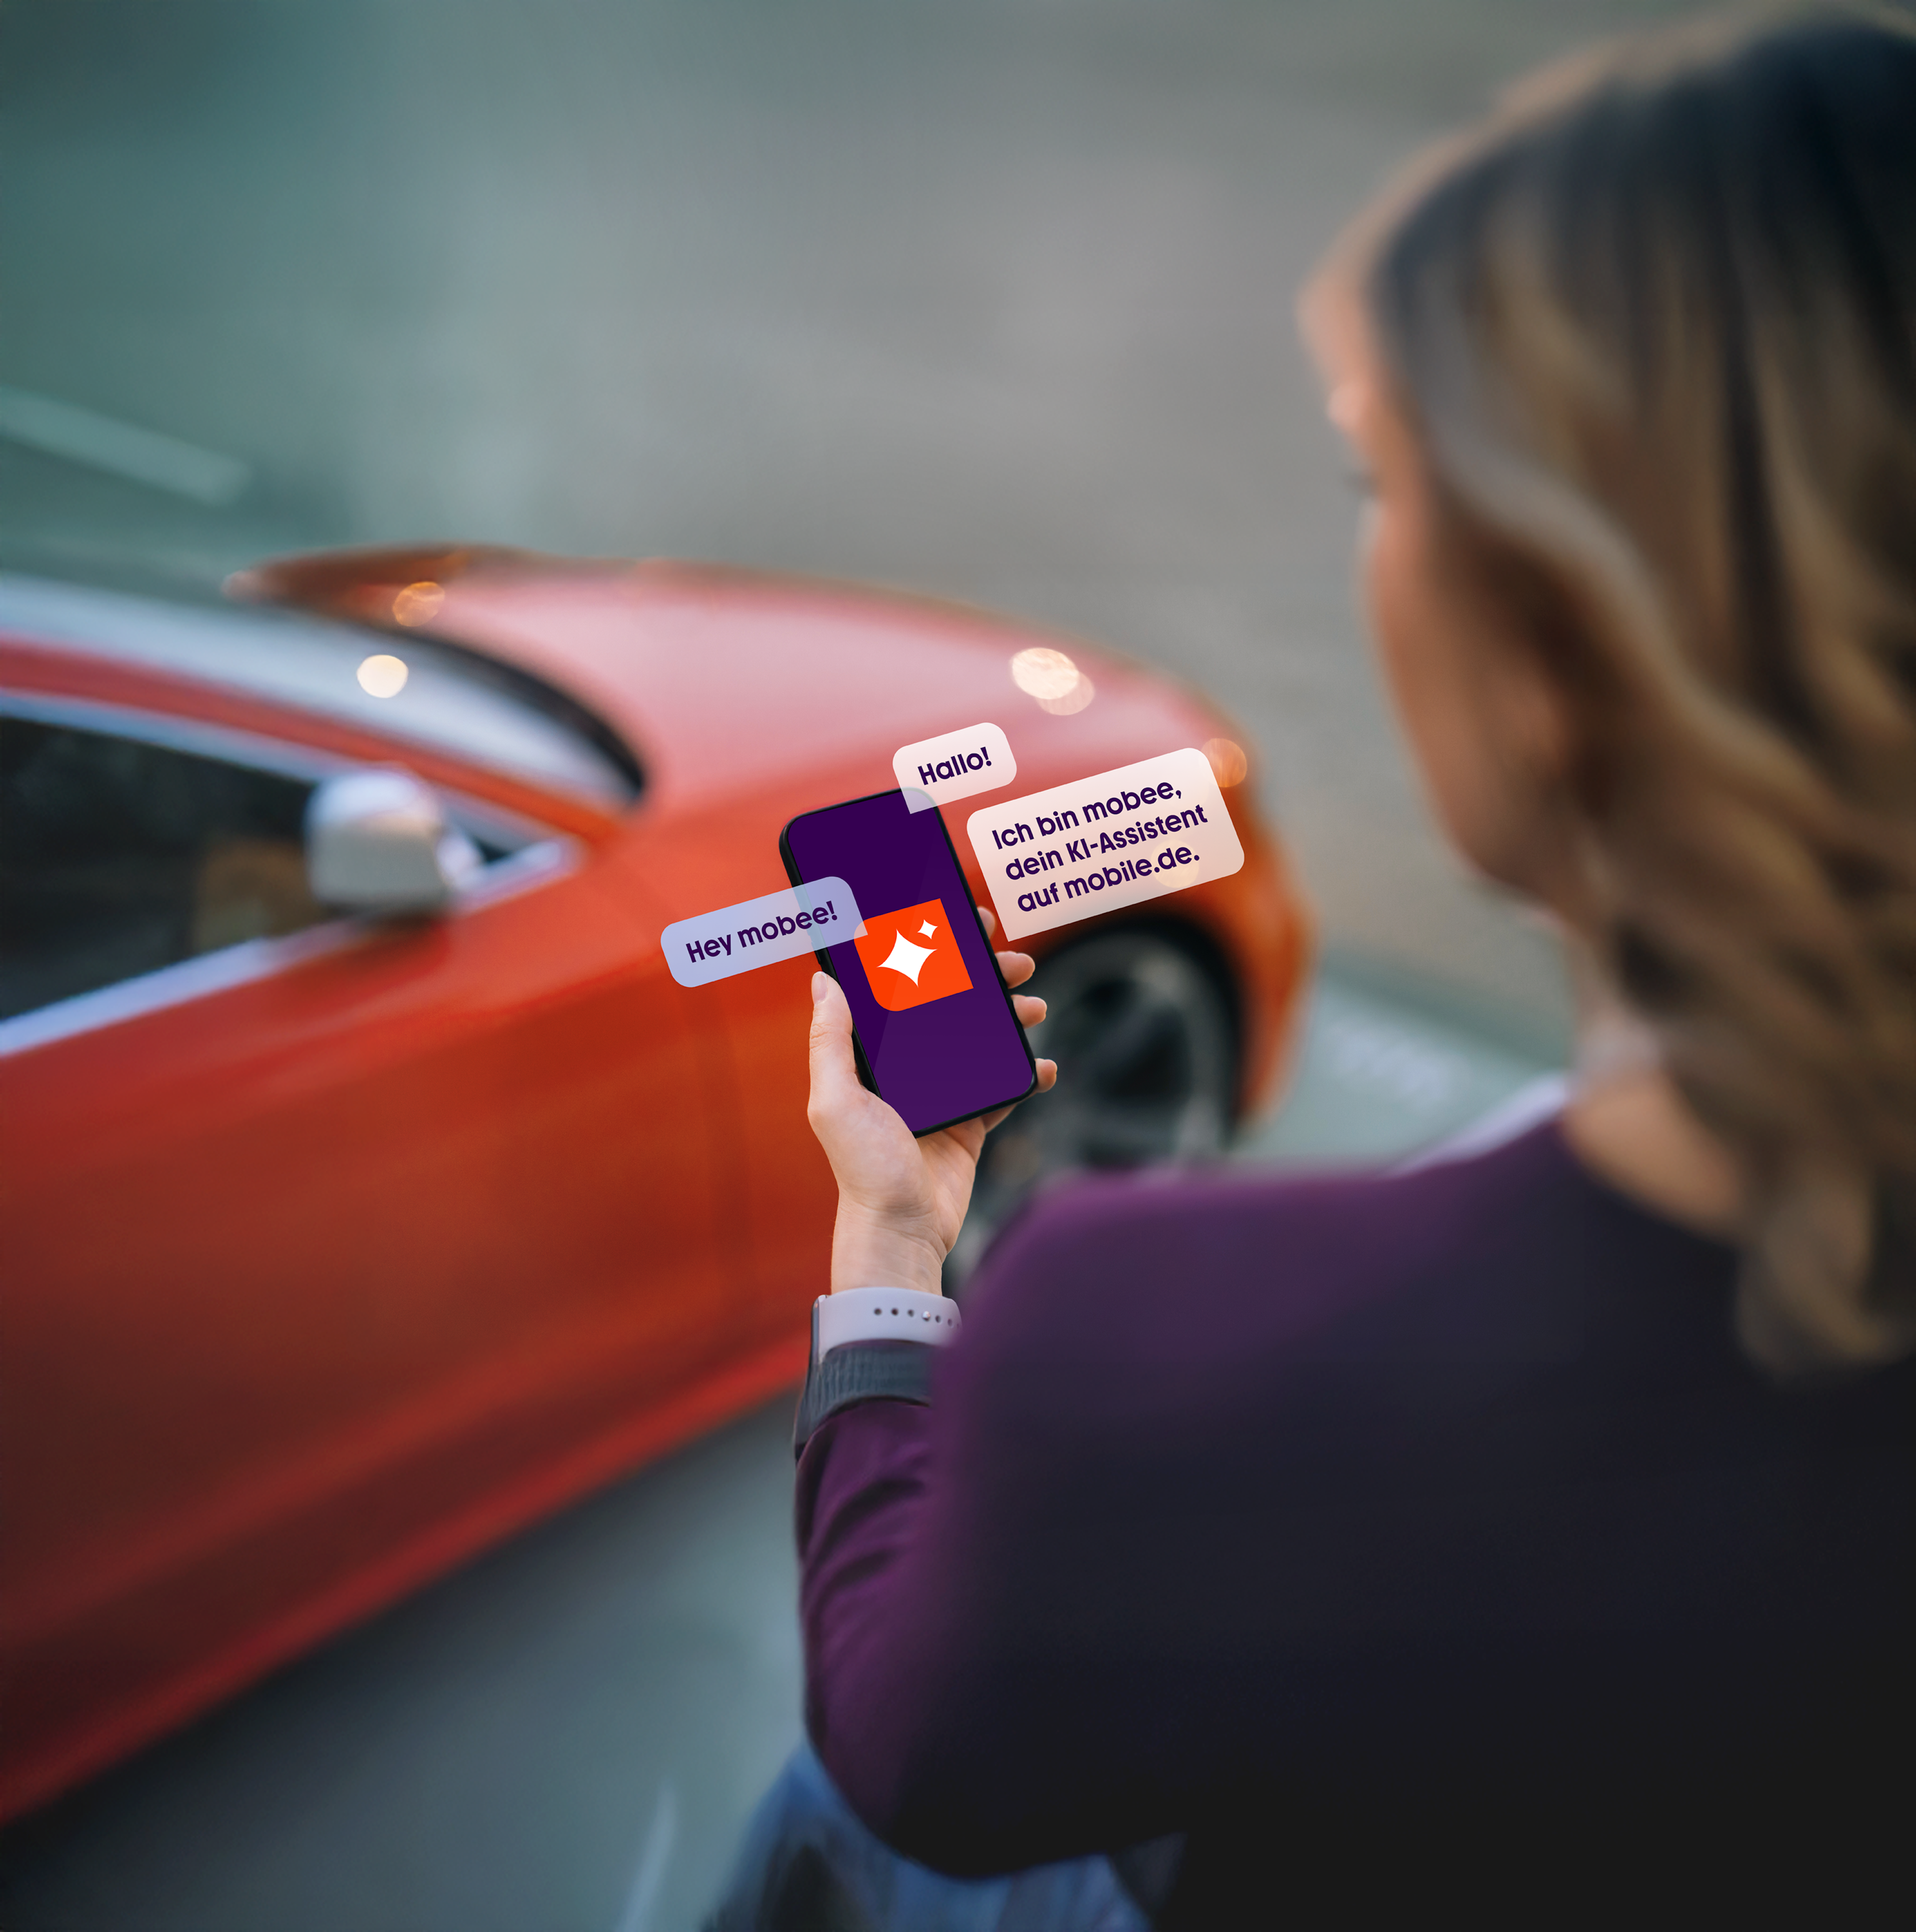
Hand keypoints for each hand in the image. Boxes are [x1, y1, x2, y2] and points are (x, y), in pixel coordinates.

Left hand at [807, 906, 1056, 1296]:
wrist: (902, 1230)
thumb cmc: (863, 1169)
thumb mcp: (834, 1099)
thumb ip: (830, 1040)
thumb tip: (823, 979)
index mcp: (873, 1056)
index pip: (898, 989)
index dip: (923, 951)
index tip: (950, 921)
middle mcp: (907, 1069)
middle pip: (949, 1005)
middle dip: (982, 976)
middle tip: (1010, 958)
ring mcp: (942, 1094)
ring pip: (982, 1039)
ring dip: (1009, 1016)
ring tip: (1033, 1003)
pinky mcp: (971, 1123)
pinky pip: (1004, 1088)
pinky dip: (1025, 1074)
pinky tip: (1040, 1066)